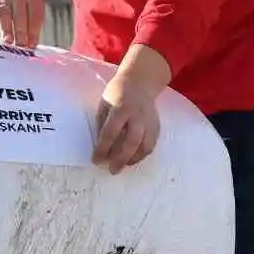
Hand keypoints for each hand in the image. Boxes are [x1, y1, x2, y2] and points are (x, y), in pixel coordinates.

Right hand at [0, 0, 44, 47]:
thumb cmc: (24, 6)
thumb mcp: (32, 12)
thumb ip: (32, 28)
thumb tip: (31, 47)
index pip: (35, 16)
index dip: (34, 32)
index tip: (31, 46)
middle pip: (20, 14)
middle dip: (21, 31)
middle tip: (20, 46)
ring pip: (4, 12)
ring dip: (6, 27)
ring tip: (7, 41)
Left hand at [92, 44, 171, 174]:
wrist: (139, 82)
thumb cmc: (116, 94)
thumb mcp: (104, 105)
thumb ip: (103, 125)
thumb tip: (100, 148)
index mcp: (121, 107)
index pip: (111, 132)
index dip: (103, 148)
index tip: (96, 160)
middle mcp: (138, 114)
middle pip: (132, 140)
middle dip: (121, 158)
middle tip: (112, 170)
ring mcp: (150, 120)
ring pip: (146, 144)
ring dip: (134, 159)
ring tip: (124, 165)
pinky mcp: (157, 125)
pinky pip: (152, 143)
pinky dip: (143, 154)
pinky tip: (133, 158)